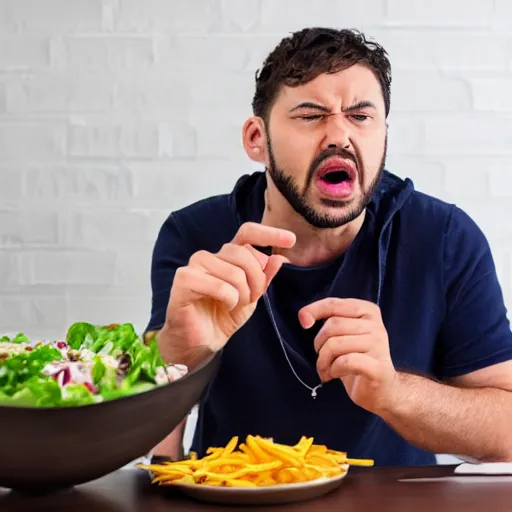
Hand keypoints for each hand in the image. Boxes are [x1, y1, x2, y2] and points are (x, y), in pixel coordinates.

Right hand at [160, 223, 295, 367]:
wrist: (201, 342)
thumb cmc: (222, 317)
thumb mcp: (252, 296)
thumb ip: (264, 277)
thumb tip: (279, 258)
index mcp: (226, 256)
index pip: (247, 233)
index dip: (269, 233)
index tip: (291, 240)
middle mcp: (210, 256)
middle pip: (243, 254)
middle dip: (256, 280)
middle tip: (252, 299)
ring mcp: (195, 266)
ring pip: (234, 272)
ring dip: (242, 295)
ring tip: (234, 305)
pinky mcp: (184, 279)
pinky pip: (220, 286)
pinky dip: (229, 300)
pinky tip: (223, 306)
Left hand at [299, 298, 396, 413]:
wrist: (382, 390)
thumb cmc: (357, 359)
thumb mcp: (343, 334)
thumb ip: (327, 319)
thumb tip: (303, 316)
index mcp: (368, 311)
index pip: (333, 304)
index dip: (314, 310)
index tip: (304, 323)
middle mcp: (376, 325)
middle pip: (332, 325)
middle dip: (319, 344)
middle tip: (322, 359)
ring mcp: (379, 346)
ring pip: (335, 344)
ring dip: (323, 361)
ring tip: (327, 370)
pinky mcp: (377, 367)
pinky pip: (345, 362)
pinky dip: (334, 370)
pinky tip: (335, 375)